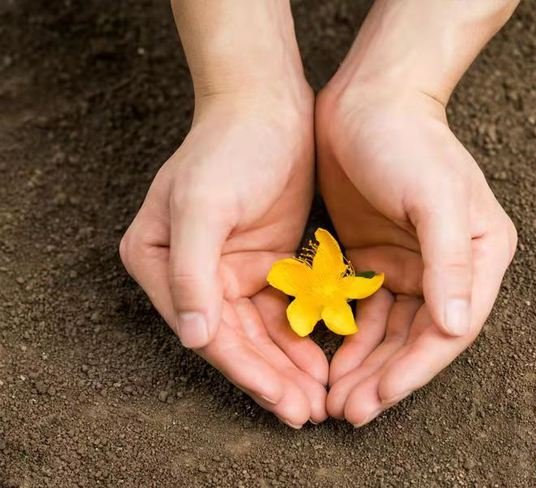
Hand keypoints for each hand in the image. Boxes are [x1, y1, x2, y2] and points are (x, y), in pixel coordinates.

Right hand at [120, 90, 328, 427]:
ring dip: (287, 366)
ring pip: (259, 333)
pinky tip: (321, 360)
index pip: (208, 332)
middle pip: (234, 340)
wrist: (268, 106)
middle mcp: (188, 273)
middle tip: (307, 412)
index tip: (286, 403)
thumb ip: (191, 272)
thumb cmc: (230, 148)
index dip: (248, 372)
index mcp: (159, 262)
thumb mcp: (203, 203)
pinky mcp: (262, 263)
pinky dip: (298, 338)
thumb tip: (193, 338)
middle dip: (272, 379)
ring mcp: (226, 270)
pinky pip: (280, 311)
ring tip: (318, 398)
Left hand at [316, 85, 516, 425]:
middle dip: (383, 378)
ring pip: (387, 332)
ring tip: (334, 398)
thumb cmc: (408, 143)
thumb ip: (450, 263)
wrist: (368, 100)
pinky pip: (362, 311)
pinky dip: (347, 337)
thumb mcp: (436, 197)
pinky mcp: (374, 258)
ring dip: (362, 366)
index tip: (377, 399)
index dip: (415, 369)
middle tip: (346, 412)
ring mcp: (409, 265)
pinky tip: (327, 359)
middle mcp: (449, 269)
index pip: (450, 329)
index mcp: (479, 257)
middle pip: (417, 339)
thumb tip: (456, 328)